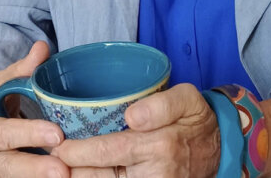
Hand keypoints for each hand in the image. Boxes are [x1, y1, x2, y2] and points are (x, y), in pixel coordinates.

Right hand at [0, 41, 67, 177]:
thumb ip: (21, 69)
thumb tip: (42, 48)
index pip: (2, 133)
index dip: (28, 133)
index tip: (56, 134)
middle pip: (9, 164)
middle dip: (36, 167)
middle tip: (63, 169)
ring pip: (15, 177)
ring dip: (40, 177)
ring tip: (67, 175)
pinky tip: (67, 175)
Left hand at [52, 84, 220, 177]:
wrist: (217, 152)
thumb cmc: (195, 123)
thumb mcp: (189, 100)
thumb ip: (162, 104)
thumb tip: (131, 115)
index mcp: (160, 146)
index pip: (106, 152)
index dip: (75, 151)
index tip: (57, 146)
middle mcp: (154, 174)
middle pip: (96, 177)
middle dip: (71, 168)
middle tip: (53, 158)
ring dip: (80, 176)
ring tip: (65, 167)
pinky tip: (83, 172)